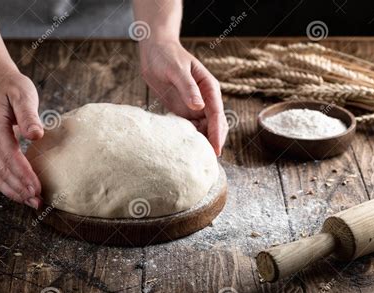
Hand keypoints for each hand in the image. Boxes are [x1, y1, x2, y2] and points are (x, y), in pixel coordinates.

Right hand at [0, 70, 42, 208]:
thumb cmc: (13, 89)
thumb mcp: (23, 95)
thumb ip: (29, 115)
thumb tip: (35, 135)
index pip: (10, 156)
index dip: (23, 174)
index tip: (37, 187)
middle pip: (4, 171)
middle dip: (21, 188)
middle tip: (39, 201)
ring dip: (15, 192)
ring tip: (34, 203)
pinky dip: (10, 187)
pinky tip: (24, 195)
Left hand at [139, 39, 227, 155]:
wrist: (155, 51)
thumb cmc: (168, 56)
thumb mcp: (177, 70)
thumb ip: (188, 88)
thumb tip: (198, 107)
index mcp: (209, 88)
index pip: (217, 114)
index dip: (217, 132)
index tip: (216, 148)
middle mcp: (205, 99)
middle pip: (215, 125)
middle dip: (214, 141)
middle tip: (208, 161)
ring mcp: (195, 106)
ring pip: (204, 129)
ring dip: (202, 142)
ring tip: (196, 160)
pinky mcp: (183, 111)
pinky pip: (189, 128)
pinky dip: (189, 138)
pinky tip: (184, 149)